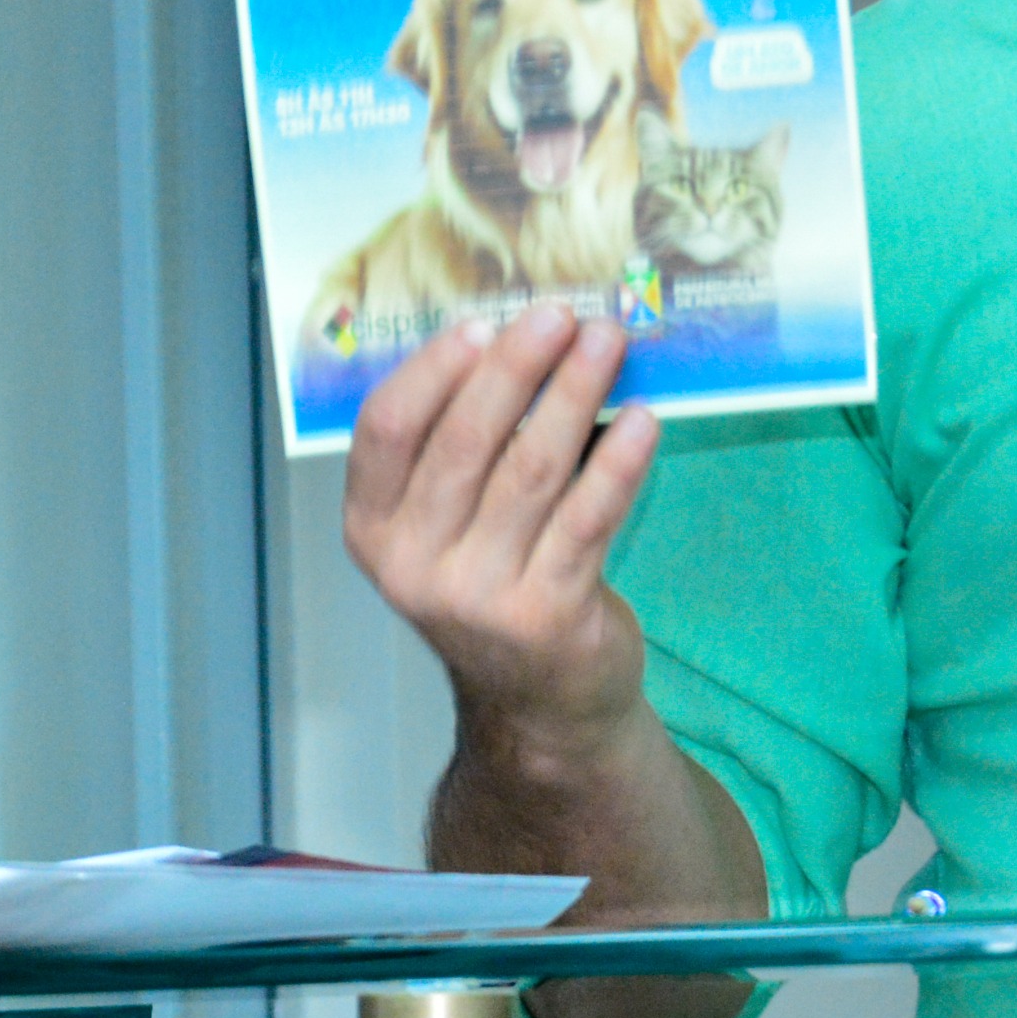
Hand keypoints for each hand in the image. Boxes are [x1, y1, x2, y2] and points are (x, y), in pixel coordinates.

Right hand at [344, 305, 663, 763]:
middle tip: (560, 313)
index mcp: (373, 531)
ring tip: (609, 342)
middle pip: (463, 441)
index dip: (431, 371)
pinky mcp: (548, 614)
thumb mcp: (449, 525)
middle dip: (516, 366)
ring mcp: (479, 596)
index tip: (480, 324)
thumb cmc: (496, 583)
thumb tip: (520, 339)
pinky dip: (619, 462)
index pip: (385, 432)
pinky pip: (588, 518)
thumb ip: (461, 448)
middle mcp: (414, 566)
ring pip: (531, 469)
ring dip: (575, 394)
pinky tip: (644, 420)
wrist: (541, 704)